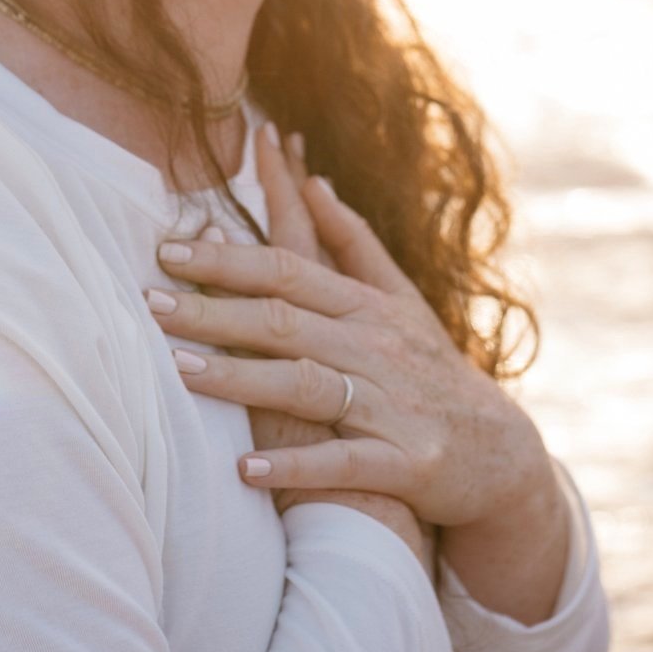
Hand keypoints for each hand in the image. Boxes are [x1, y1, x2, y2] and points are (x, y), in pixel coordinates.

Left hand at [158, 122, 433, 578]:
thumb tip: (312, 180)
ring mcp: (392, 405)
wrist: (503, 456)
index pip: (288, 269)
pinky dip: (297, 466)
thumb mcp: (402, 300)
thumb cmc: (433, 371)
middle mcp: (376, 348)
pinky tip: (245, 471)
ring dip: (240, 378)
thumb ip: (354, 242)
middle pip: (285, 320)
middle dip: (214, 310)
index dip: (227, 258)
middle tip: (149, 303)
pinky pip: (345, 463)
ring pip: (305, 384)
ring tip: (178, 372)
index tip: (167, 250)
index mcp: (367, 306)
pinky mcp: (408, 464)